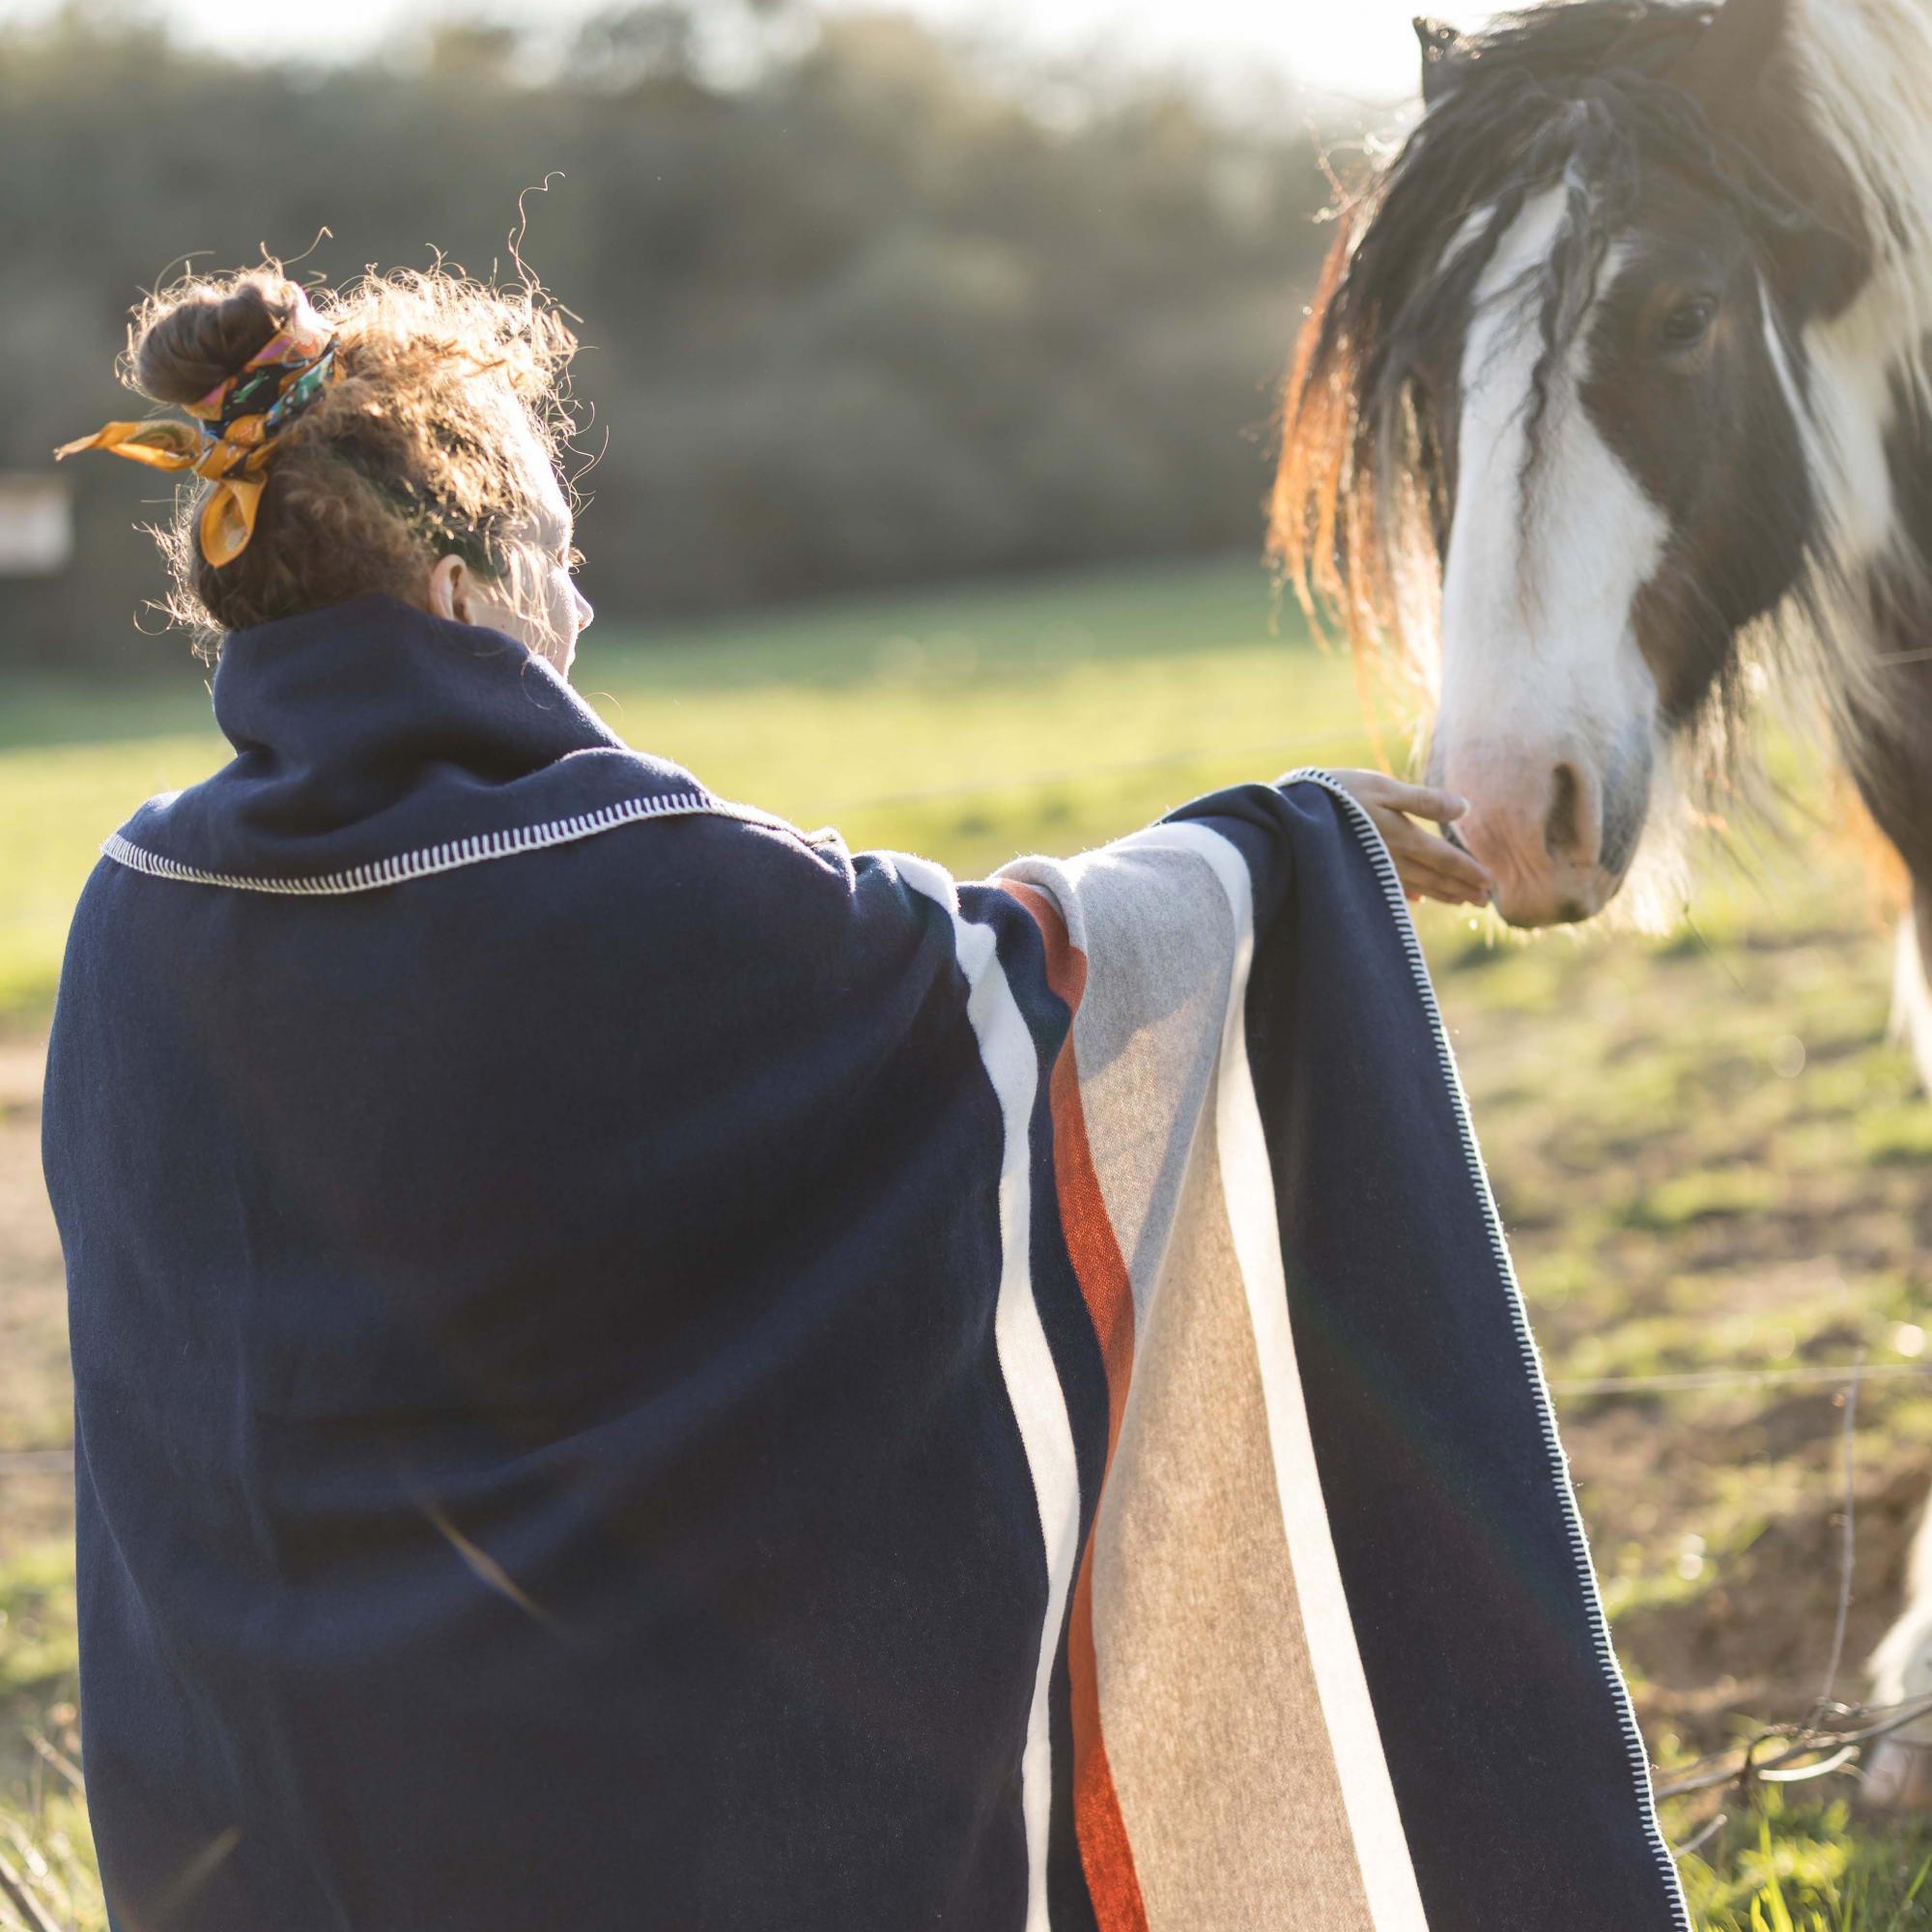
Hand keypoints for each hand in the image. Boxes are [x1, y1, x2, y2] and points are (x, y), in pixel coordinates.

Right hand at [1327, 770, 1494, 907]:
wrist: (1290, 819)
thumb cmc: (1336, 794)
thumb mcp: (1382, 787)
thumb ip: (1424, 800)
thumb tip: (1466, 808)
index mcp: (1404, 837)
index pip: (1446, 859)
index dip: (1470, 871)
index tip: (1491, 884)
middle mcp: (1393, 859)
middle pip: (1435, 877)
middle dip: (1461, 888)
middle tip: (1483, 901)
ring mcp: (1374, 870)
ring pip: (1417, 885)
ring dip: (1441, 894)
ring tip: (1460, 901)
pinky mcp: (1357, 873)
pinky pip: (1390, 888)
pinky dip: (1407, 894)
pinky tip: (1416, 899)